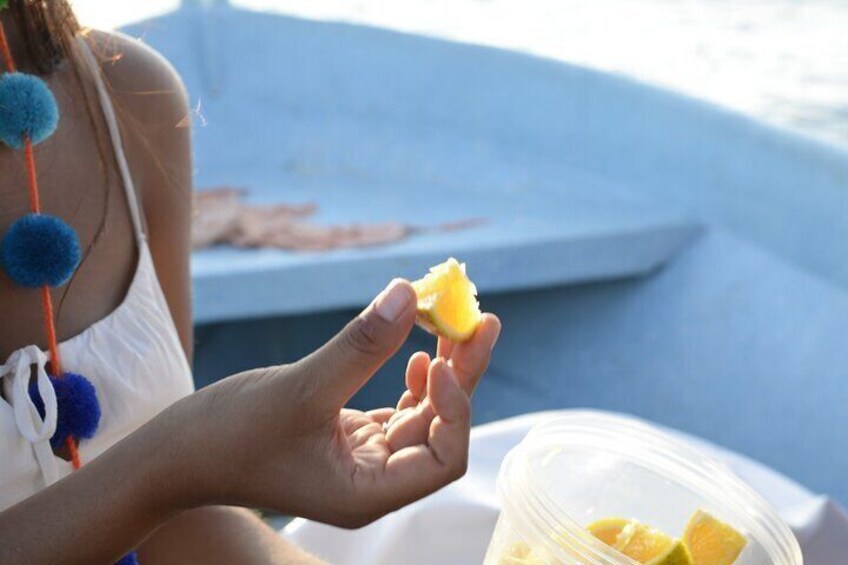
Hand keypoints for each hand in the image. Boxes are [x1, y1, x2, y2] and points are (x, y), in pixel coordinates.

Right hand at [170, 279, 500, 527]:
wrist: (177, 454)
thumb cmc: (229, 436)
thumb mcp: (301, 388)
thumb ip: (361, 345)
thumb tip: (409, 292)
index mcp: (366, 493)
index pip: (442, 459)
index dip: (454, 409)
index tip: (438, 359)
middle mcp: (372, 481)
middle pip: (438, 429)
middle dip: (460, 376)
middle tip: (483, 321)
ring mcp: (360, 459)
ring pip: (420, 414)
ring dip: (439, 371)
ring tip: (452, 323)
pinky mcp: (345, 435)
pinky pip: (395, 409)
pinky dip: (409, 380)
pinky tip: (415, 353)